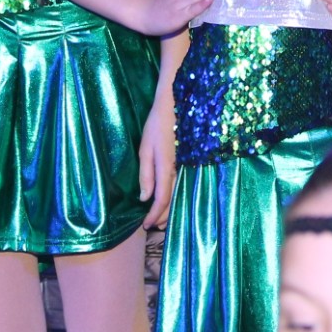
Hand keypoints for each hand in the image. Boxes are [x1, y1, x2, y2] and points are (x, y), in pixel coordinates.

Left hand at [138, 92, 176, 229]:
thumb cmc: (157, 125)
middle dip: (162, 217)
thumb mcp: (145, 148)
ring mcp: (185, 168)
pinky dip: (174, 197)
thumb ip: (145, 174)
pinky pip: (180, 186)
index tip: (145, 226)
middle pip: (172, 202)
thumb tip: (144, 198)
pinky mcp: (186, 163)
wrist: (176, 105)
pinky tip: (168, 200)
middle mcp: (178, 171)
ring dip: (169, 209)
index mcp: (166, 169)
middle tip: (150, 226)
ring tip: (159, 219)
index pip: (161, 200)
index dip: (154, 215)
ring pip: (178, 196)